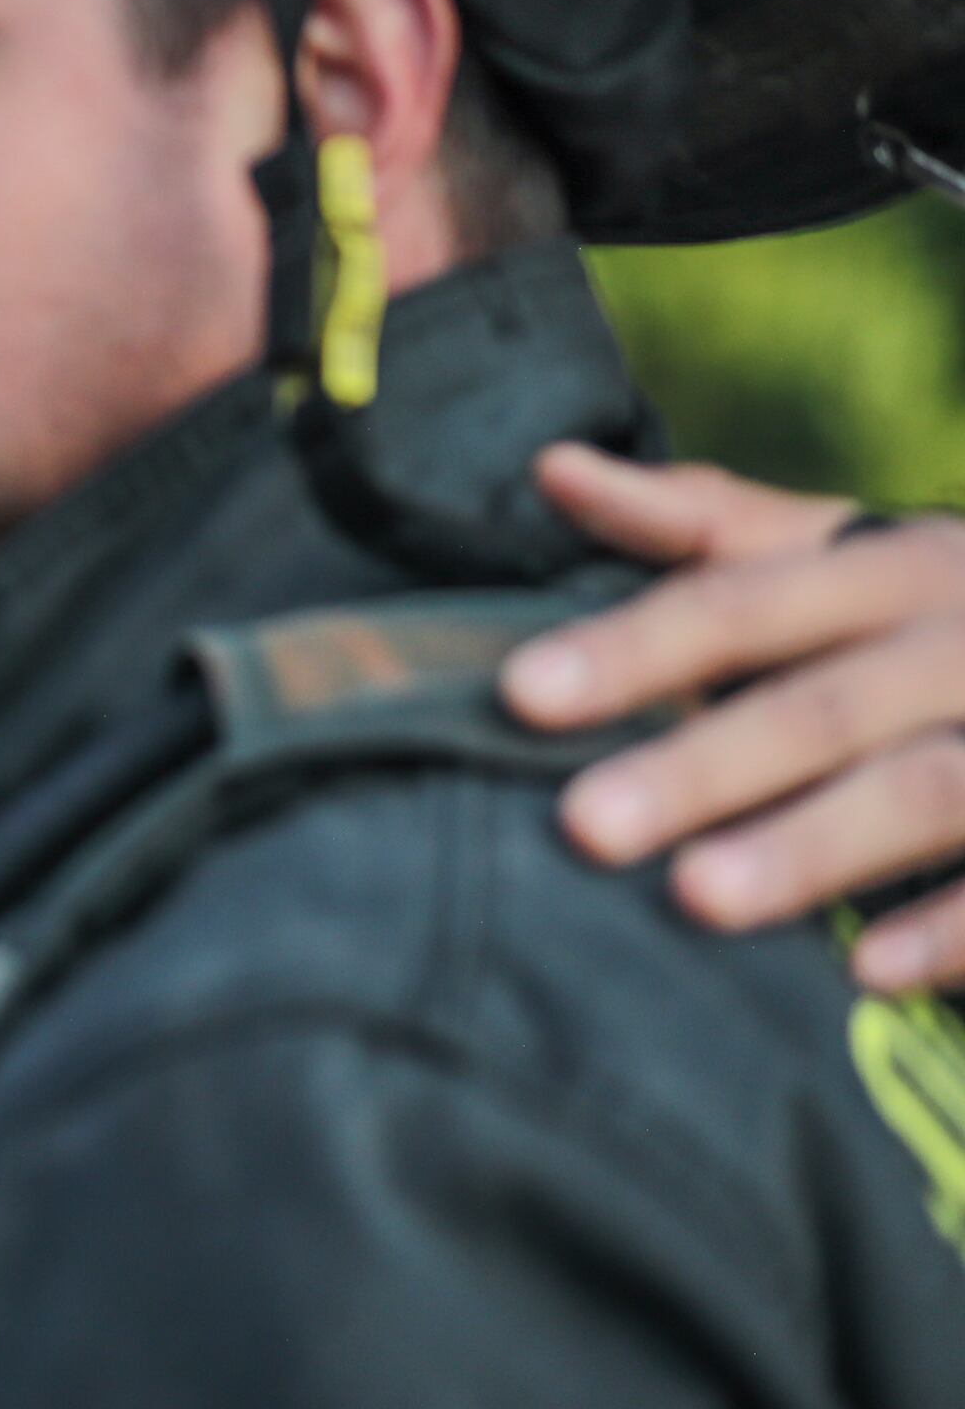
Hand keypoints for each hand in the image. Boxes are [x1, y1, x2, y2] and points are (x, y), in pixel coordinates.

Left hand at [503, 443, 964, 993]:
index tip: (518, 693)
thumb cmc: (951, 610)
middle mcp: (964, 644)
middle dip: (704, 766)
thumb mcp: (854, 551)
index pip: (742, 603)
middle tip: (584, 825)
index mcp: (898, 570)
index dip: (633, 647)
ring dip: (810, 846)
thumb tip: (551, 468)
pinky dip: (952, 927)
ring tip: (696, 898)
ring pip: (922, 789)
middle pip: (822, 706)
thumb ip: (709, 524)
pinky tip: (868, 971)